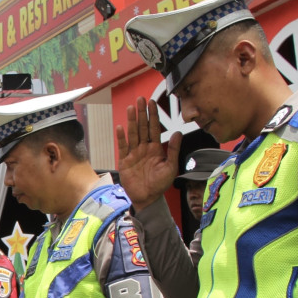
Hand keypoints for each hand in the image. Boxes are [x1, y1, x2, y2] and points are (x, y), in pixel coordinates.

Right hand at [115, 97, 182, 211]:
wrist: (148, 198)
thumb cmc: (160, 184)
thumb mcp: (171, 167)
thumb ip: (173, 150)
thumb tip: (177, 133)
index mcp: (156, 148)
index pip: (154, 128)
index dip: (153, 115)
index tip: (152, 102)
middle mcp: (144, 148)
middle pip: (142, 127)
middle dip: (141, 113)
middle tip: (140, 99)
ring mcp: (134, 153)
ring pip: (133, 134)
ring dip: (131, 121)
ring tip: (130, 108)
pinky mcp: (125, 161)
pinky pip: (123, 147)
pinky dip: (121, 137)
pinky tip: (120, 127)